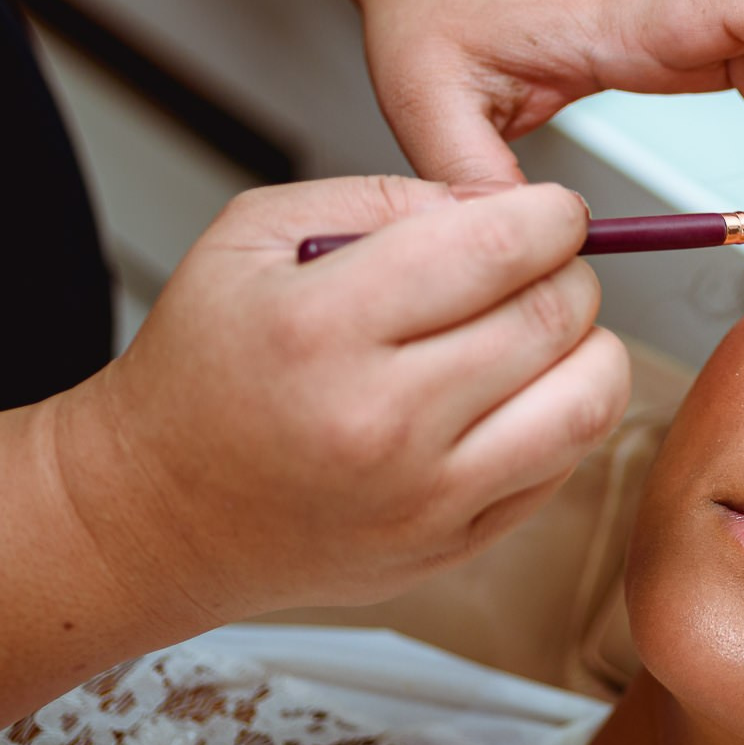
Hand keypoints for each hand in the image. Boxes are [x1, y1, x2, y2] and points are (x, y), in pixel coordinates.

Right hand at [51, 176, 627, 621]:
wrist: (155, 514)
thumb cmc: (202, 370)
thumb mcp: (253, 238)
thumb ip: (385, 198)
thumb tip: (506, 204)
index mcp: (323, 328)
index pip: (498, 248)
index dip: (553, 215)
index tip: (554, 212)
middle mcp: (380, 421)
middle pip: (553, 317)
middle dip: (570, 272)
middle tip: (544, 265)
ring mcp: (423, 498)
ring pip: (586, 400)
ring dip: (588, 347)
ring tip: (542, 328)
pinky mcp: (450, 546)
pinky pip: (563, 466)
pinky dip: (561, 416)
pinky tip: (515, 395)